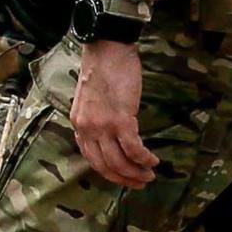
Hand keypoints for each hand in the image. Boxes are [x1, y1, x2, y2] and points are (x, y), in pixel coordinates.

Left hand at [71, 37, 159, 189]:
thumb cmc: (102, 68)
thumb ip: (96, 118)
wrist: (106, 48)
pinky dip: (144, 158)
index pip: (91, 158)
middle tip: (140, 183)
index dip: (109, 172)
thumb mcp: (90, 99)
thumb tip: (110, 134)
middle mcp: (87, 129)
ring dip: (136, 172)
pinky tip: (153, 160)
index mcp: (79, 124)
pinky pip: (133, 148)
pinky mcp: (120, 119)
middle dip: (124, 178)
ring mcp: (103, 126)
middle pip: (105, 165)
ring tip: (149, 175)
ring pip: (119, 161)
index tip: (123, 177)